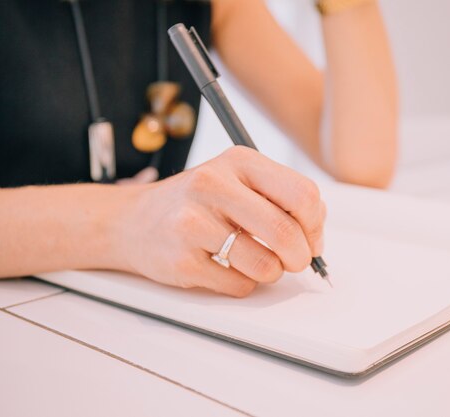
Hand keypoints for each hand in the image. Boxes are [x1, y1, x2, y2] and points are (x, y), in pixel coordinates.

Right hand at [115, 146, 325, 296]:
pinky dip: (243, 283)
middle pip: (286, 233)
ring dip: (271, 272)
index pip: (303, 195)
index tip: (311, 238)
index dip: (315, 225)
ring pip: (266, 266)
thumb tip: (316, 235)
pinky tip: (225, 267)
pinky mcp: (182, 260)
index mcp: (239, 161)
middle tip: (294, 260)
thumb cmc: (197, 202)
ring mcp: (194, 223)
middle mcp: (214, 185)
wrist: (132, 221)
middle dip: (300, 257)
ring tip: (254, 260)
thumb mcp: (238, 180)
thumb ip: (281, 198)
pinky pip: (240, 286)